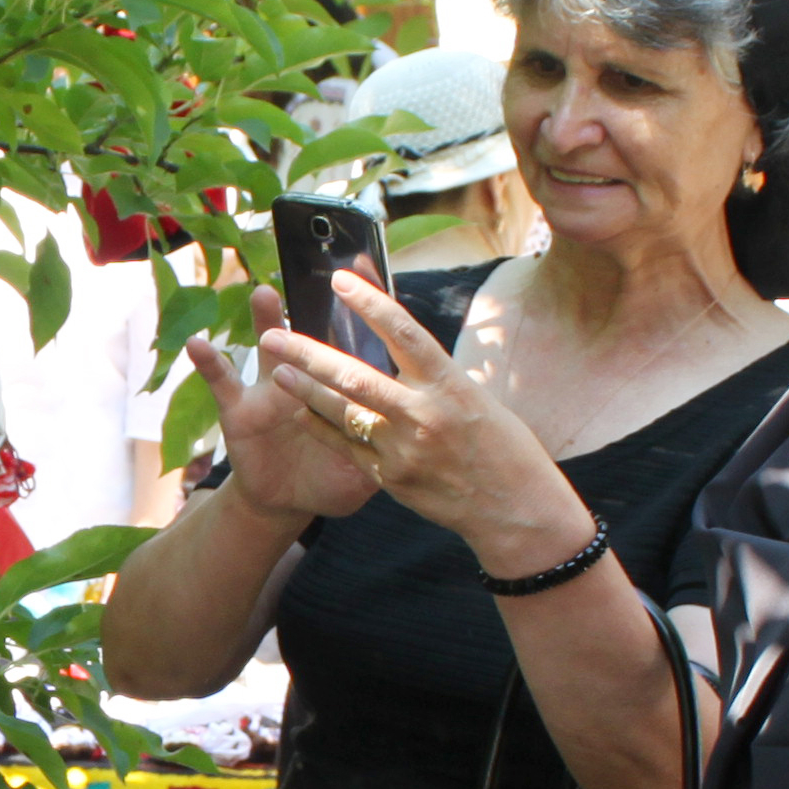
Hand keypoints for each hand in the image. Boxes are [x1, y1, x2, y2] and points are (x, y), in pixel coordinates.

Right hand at [182, 285, 383, 528]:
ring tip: (263, 293)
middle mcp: (308, 380)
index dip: (359, 317)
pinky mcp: (239, 410)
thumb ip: (387, 454)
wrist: (289, 500)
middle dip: (319, 309)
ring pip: (268, 349)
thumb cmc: (332, 478)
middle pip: (313, 339)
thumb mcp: (365, 470)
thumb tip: (422, 446)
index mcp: (341, 390)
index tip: (367, 274)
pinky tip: (198, 344)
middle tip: (323, 276)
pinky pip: (222, 383)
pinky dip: (209, 363)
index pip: (352, 348)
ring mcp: (271, 391)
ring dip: (265, 321)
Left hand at [258, 269, 594, 573]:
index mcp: (451, 385)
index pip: (403, 333)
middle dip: (308, 354)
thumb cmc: (503, 447)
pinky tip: (300, 411)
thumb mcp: (477, 398)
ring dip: (306, 391)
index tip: (341, 280)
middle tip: (273, 335)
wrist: (515, 508)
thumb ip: (435, 376)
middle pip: (355, 376)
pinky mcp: (391, 478)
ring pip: (343, 414)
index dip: (370, 303)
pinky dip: (322, 427)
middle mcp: (424, 414)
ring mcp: (404, 449)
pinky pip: (347, 447)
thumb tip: (399, 342)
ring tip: (279, 371)